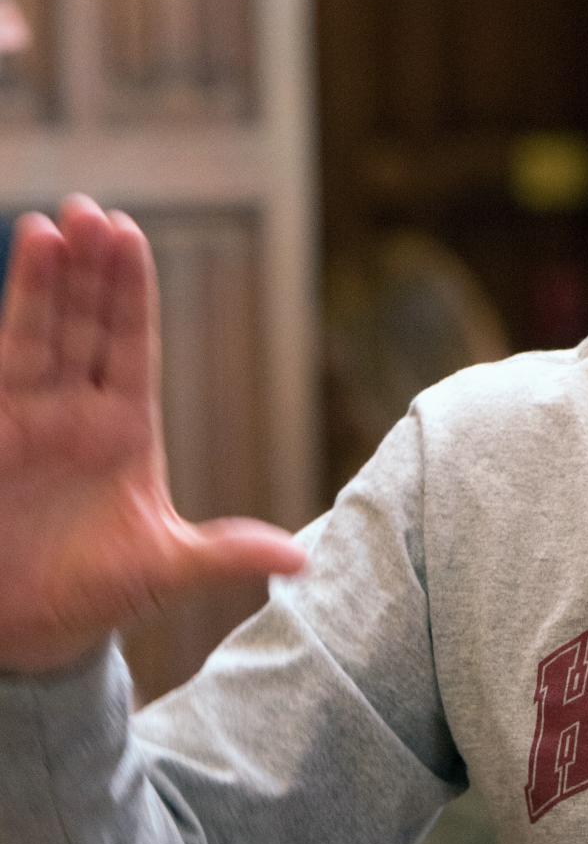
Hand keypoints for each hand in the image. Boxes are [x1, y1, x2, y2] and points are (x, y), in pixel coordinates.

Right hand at [0, 195, 306, 673]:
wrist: (25, 633)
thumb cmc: (95, 596)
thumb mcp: (167, 570)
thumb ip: (227, 555)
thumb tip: (302, 561)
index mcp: (125, 427)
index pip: (130, 342)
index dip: (128, 290)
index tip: (128, 236)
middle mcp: (76, 410)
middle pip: (86, 322)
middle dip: (89, 268)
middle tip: (92, 210)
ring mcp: (29, 416)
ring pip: (40, 332)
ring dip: (45, 280)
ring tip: (54, 225)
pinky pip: (2, 361)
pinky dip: (11, 316)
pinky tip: (19, 268)